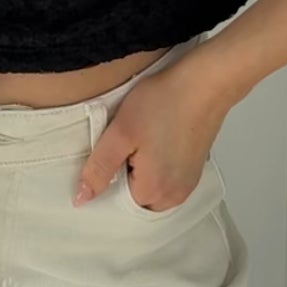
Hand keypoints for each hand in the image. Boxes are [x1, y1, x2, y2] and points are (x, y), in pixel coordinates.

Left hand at [73, 53, 224, 209]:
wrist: (205, 83)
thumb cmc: (164, 102)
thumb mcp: (120, 133)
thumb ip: (99, 169)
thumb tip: (81, 199)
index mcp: (154, 191)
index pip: (116, 203)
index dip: (107, 180)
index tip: (109, 154)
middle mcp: (175, 196)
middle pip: (136, 199)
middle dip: (124, 177)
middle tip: (125, 144)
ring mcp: (187, 183)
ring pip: (151, 188)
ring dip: (140, 170)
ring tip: (139, 140)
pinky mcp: (194, 169)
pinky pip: (166, 178)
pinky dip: (156, 164)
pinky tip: (154, 139)